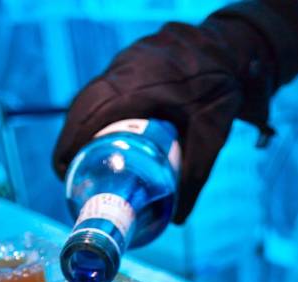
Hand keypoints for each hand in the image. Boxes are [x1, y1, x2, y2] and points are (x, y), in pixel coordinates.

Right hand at [52, 15, 275, 223]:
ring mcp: (123, 63)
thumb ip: (194, 176)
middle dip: (70, 142)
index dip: (68, 146)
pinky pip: (100, 89)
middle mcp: (123, 71)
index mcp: (136, 88)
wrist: (231, 47)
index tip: (66, 173)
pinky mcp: (127, 62)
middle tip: (75, 173)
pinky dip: (94, 111)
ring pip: (87, 97)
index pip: (86, 116)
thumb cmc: (221, 88)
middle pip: (80, 109)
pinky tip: (103, 133)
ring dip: (80, 126)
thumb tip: (177, 218)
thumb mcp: (210, 135)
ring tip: (86, 157)